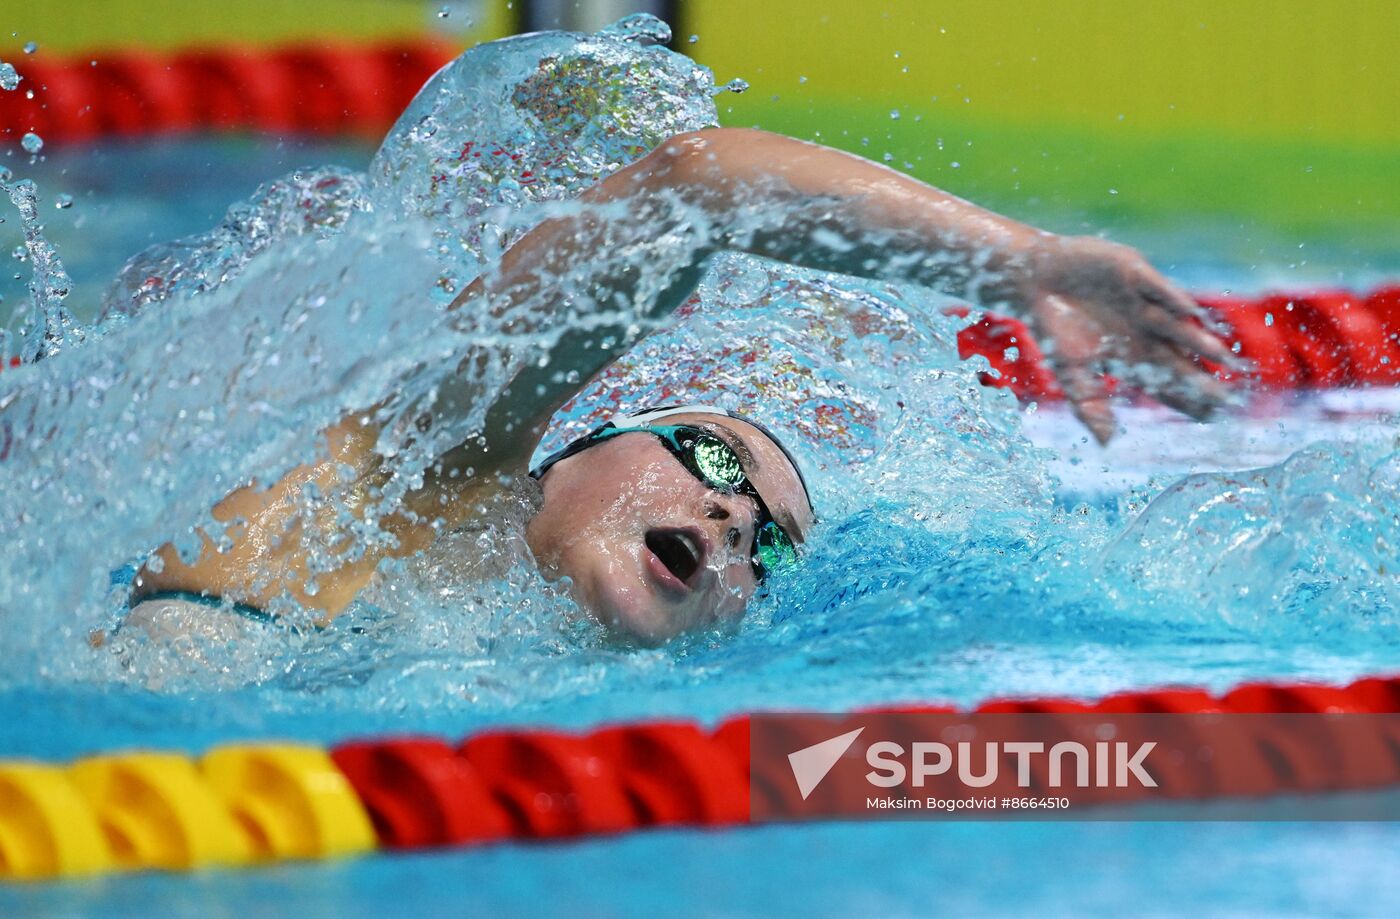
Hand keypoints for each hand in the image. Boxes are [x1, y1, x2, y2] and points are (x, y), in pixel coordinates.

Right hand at [1014, 234, 1239, 443]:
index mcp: (1134, 356)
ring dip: (1198, 339)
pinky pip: (1156, 287)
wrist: (1034, 279)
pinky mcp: (1135, 273)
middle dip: (1202, 376)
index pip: (1167, 382)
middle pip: (1180, 357)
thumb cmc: (1052, 326)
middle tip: (1228, 397)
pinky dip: (1171, 297)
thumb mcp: (1070, 372)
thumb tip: (1108, 443)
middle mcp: (1146, 331)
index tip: (1210, 419)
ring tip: (1222, 355)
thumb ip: (1089, 406)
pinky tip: (1189, 311)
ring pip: (1176, 325)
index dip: (1187, 400)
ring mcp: (1143, 303)